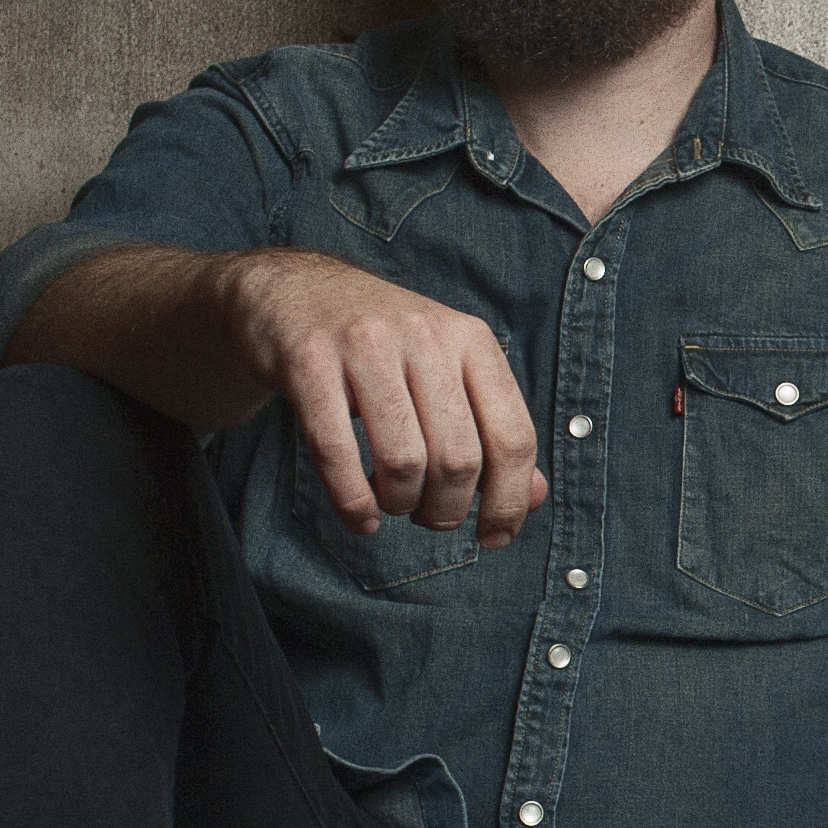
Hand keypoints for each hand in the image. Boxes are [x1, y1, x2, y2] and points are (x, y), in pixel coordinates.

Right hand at [218, 250, 547, 544]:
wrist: (293, 290)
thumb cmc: (383, 345)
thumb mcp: (448, 370)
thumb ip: (492, 430)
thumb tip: (533, 498)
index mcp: (471, 339)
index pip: (513, 437)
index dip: (509, 501)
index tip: (494, 538)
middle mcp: (425, 335)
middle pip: (458, 459)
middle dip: (447, 510)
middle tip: (430, 516)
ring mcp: (365, 344)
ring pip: (404, 461)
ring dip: (401, 504)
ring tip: (393, 504)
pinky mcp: (309, 362)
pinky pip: (337, 453)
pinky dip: (353, 503)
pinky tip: (360, 516)